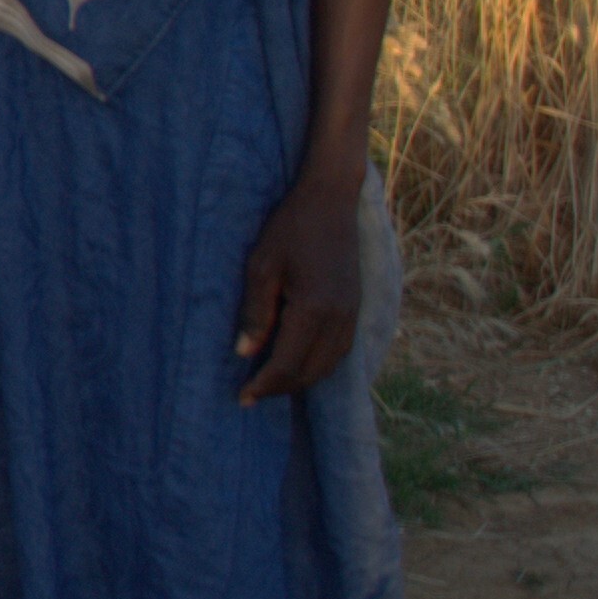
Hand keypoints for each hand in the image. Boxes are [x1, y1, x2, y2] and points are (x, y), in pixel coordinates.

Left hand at [233, 168, 366, 402]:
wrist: (331, 201)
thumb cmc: (289, 228)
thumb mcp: (260, 266)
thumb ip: (255, 313)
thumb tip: (245, 353)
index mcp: (315, 310)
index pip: (287, 365)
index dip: (264, 385)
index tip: (241, 397)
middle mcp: (340, 319)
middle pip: (310, 372)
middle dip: (280, 388)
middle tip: (250, 394)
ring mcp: (353, 314)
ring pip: (328, 366)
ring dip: (300, 380)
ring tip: (270, 383)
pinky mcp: (356, 308)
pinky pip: (339, 351)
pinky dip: (317, 365)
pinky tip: (297, 364)